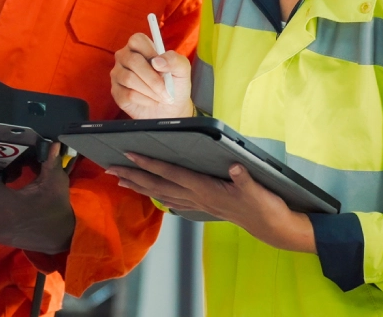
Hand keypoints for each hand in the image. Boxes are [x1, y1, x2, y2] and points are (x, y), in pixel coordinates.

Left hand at [108, 154, 315, 253]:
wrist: (273, 228)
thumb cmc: (265, 206)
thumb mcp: (258, 190)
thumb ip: (244, 178)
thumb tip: (234, 166)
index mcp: (206, 189)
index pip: (171, 173)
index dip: (150, 164)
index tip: (130, 155)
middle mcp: (197, 197)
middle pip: (157, 185)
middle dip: (132, 176)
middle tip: (110, 168)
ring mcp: (198, 203)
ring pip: (161, 193)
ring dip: (139, 186)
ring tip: (120, 180)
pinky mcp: (203, 206)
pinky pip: (173, 201)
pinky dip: (158, 196)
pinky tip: (151, 195)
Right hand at [111, 33, 193, 118]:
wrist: (171, 110)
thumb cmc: (174, 86)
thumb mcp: (182, 71)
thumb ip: (175, 60)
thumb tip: (157, 61)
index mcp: (140, 48)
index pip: (136, 40)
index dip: (149, 52)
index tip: (162, 66)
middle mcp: (125, 58)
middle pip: (133, 61)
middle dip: (153, 79)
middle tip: (166, 90)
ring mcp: (118, 74)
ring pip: (129, 79)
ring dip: (150, 91)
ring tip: (161, 97)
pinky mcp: (116, 92)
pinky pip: (127, 94)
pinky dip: (144, 100)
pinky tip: (151, 101)